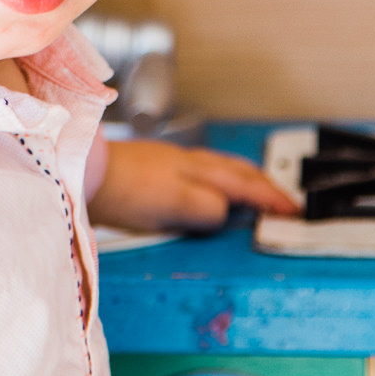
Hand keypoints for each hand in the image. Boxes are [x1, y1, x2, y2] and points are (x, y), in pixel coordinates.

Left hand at [87, 139, 297, 232]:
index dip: (271, 201)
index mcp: (198, 172)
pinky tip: (212, 183)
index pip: (245, 187)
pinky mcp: (155, 167)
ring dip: (247, 178)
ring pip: (221, 167)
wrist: (80, 170)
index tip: (294, 213)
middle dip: (267, 187)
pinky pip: (203, 169)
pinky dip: (222, 176)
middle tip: (288, 202)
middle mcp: (189, 162)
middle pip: (238, 173)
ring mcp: (172, 162)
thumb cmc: (120, 189)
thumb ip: (205, 209)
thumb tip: (227, 212)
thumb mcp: (170, 205)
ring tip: (261, 186)